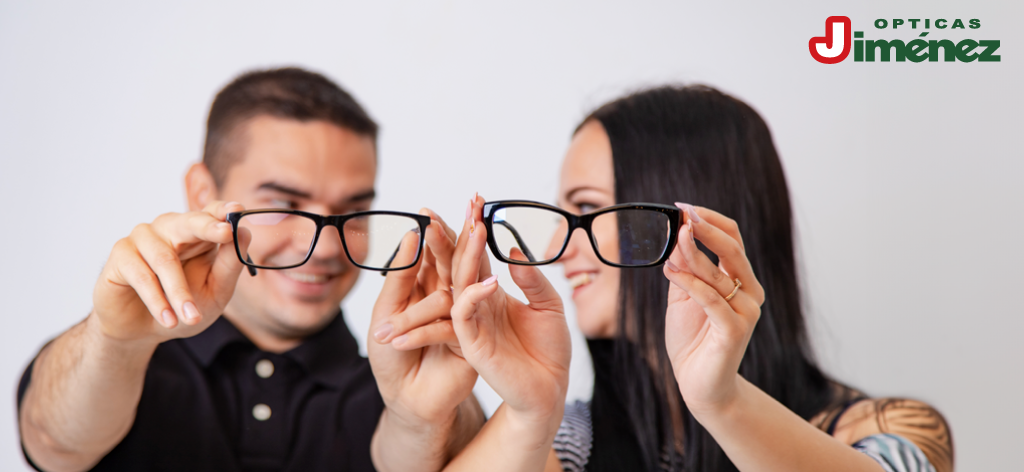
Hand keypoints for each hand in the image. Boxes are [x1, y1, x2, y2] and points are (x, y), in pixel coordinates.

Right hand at [91, 200, 249, 342]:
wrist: (143, 330)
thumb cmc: (182, 306)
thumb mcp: (215, 291)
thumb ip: (229, 264)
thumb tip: (244, 233)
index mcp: (196, 233)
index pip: (210, 213)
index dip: (223, 210)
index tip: (237, 209)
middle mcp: (169, 228)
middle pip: (188, 221)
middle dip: (208, 227)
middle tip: (226, 233)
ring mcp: (143, 238)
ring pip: (165, 259)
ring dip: (180, 292)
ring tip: (192, 319)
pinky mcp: (121, 255)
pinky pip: (142, 275)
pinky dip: (157, 300)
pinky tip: (168, 319)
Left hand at [368, 209, 477, 431]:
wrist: (404, 397)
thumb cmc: (391, 355)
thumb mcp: (386, 310)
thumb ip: (401, 274)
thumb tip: (413, 233)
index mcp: (430, 285)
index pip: (439, 252)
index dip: (441, 230)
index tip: (440, 207)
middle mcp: (450, 297)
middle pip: (458, 262)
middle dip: (463, 236)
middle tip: (472, 211)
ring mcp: (463, 317)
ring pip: (461, 285)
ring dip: (463, 258)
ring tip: (462, 235)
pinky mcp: (468, 341)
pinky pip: (451, 322)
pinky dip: (434, 315)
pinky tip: (434, 298)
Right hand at [449, 196, 569, 428]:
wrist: (551, 389)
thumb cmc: (549, 349)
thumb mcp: (548, 304)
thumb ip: (531, 278)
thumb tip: (512, 251)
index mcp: (491, 294)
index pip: (476, 256)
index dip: (474, 229)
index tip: (474, 200)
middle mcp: (476, 306)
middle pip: (459, 263)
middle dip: (457, 233)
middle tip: (457, 205)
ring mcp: (471, 324)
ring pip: (458, 284)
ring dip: (464, 257)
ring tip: (473, 230)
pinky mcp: (472, 345)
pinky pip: (465, 315)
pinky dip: (474, 296)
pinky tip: (489, 281)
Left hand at [662, 204, 765, 416]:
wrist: (699, 384)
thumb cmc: (693, 339)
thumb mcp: (682, 296)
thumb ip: (683, 269)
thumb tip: (676, 236)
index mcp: (740, 281)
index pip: (733, 239)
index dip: (710, 220)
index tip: (683, 207)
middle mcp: (749, 293)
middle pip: (733, 249)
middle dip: (706, 228)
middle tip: (683, 213)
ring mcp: (746, 312)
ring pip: (718, 273)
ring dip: (691, 254)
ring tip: (672, 241)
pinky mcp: (735, 330)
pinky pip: (711, 299)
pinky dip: (690, 282)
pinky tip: (670, 271)